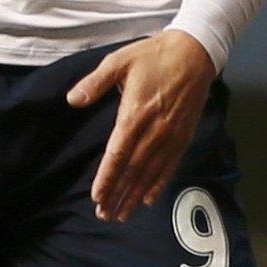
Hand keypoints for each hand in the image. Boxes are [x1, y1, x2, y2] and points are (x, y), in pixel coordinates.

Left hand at [68, 30, 216, 222]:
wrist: (195, 51)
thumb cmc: (154, 55)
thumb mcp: (119, 60)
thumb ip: (95, 82)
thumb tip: (72, 99)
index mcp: (135, 113)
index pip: (118, 154)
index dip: (107, 178)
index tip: (97, 197)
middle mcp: (154, 130)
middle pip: (133, 170)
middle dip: (118, 194)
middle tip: (105, 215)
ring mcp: (171, 134)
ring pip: (151, 172)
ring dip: (136, 195)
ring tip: (122, 214)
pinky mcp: (184, 134)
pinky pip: (171, 165)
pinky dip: (160, 184)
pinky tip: (149, 199)